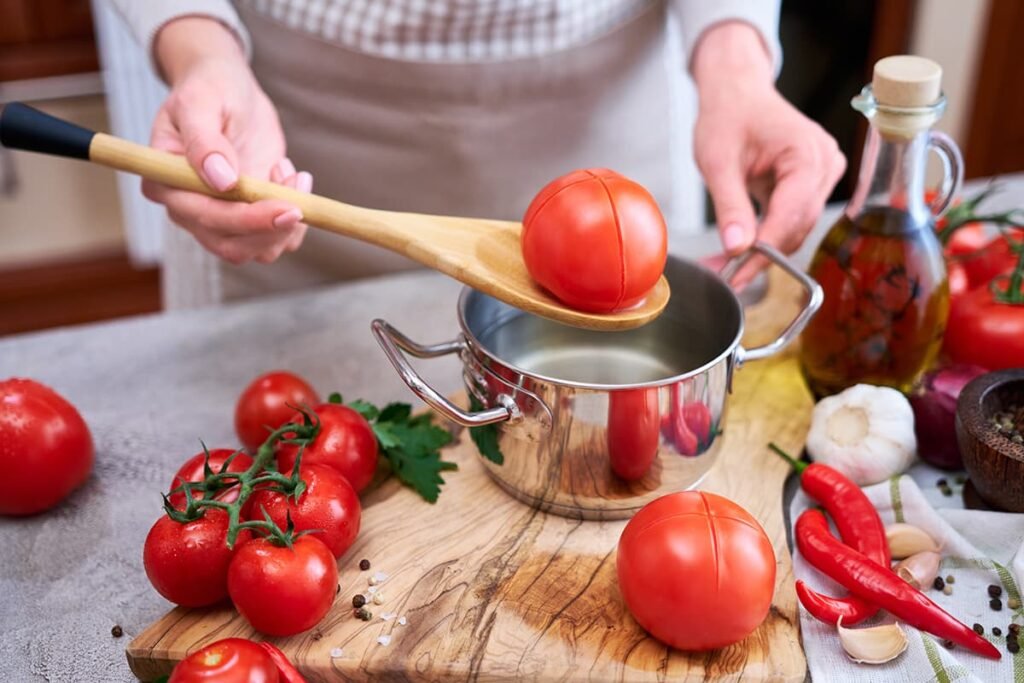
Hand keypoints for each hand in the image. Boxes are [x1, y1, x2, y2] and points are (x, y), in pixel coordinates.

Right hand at [142, 17, 311, 264]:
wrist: (228, 90)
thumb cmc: (209, 90)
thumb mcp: (200, 102)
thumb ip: (205, 140)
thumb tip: (221, 180)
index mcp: (166, 184)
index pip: (205, 217)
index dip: (247, 220)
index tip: (286, 208)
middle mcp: (189, 210)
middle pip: (232, 245)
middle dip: (273, 228)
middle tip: (302, 196)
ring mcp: (219, 218)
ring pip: (257, 249)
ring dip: (288, 223)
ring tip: (292, 173)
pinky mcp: (248, 217)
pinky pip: (276, 239)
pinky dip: (296, 218)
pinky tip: (289, 176)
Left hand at [692, 22, 844, 282]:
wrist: (737, 93)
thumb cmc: (728, 116)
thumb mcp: (718, 161)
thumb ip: (730, 206)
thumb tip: (736, 249)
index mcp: (807, 152)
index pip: (791, 214)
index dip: (764, 251)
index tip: (736, 275)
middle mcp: (824, 163)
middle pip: (797, 227)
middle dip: (759, 255)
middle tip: (723, 275)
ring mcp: (823, 174)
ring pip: (795, 228)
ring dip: (762, 251)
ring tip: (723, 265)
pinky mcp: (812, 184)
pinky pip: (792, 219)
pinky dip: (765, 236)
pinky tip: (738, 249)